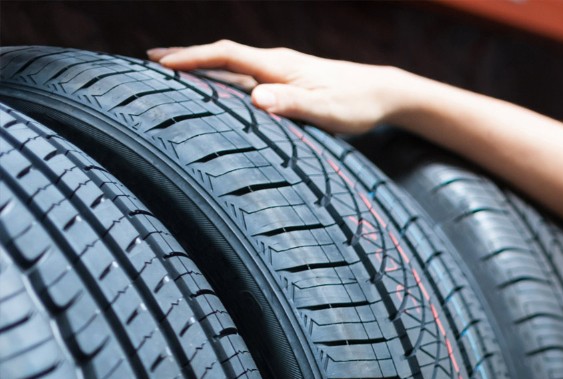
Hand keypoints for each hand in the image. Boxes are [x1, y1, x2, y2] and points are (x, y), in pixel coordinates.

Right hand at [147, 41, 410, 133]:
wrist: (384, 92)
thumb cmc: (358, 105)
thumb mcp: (328, 110)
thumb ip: (293, 104)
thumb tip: (257, 101)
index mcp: (279, 66)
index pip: (227, 55)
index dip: (193, 58)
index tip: (162, 62)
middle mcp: (276, 63)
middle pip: (223, 55)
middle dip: (187, 57)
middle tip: (150, 60)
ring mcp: (282, 70)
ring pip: (233, 65)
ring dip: (202, 65)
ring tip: (171, 70)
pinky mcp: (289, 81)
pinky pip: (246, 75)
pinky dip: (223, 76)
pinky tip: (216, 87)